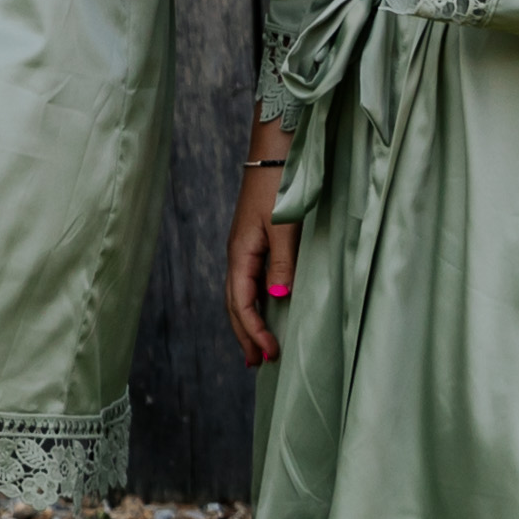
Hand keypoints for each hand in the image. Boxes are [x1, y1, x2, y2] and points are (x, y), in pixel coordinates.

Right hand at [229, 142, 296, 367]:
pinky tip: (264, 308)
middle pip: (234, 304)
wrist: (276, 154)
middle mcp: (237, 255)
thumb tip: (277, 298)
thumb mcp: (284, 227)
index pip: (242, 303)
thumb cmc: (280, 188)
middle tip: (256, 363)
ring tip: (256, 346)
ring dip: (246, 322)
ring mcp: (244, 248)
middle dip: (244, 334)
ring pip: (239, 295)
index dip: (254, 331)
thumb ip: (282, 263)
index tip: (270, 353)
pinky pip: (248, 282)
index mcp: (240, 254)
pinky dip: (253, 303)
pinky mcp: (254, 242)